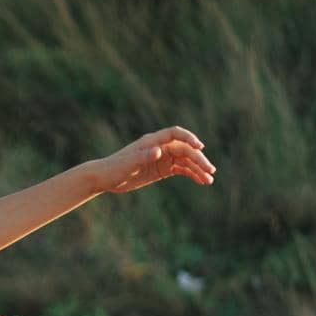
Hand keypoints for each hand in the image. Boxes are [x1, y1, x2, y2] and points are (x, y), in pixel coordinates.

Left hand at [91, 126, 215, 194]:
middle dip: (199, 159)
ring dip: (198, 168)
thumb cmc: (114, 168)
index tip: (200, 147)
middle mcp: (160, 147)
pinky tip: (202, 181)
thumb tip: (159, 151)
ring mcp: (162, 158)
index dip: (189, 137)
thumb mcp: (128, 164)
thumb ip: (143, 156)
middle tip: (210, 170)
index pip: (175, 134)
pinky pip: (181, 169)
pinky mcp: (162, 169)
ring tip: (209, 180)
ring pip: (186, 160)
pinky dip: (192, 174)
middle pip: (185, 149)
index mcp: (152, 141)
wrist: (105, 177)